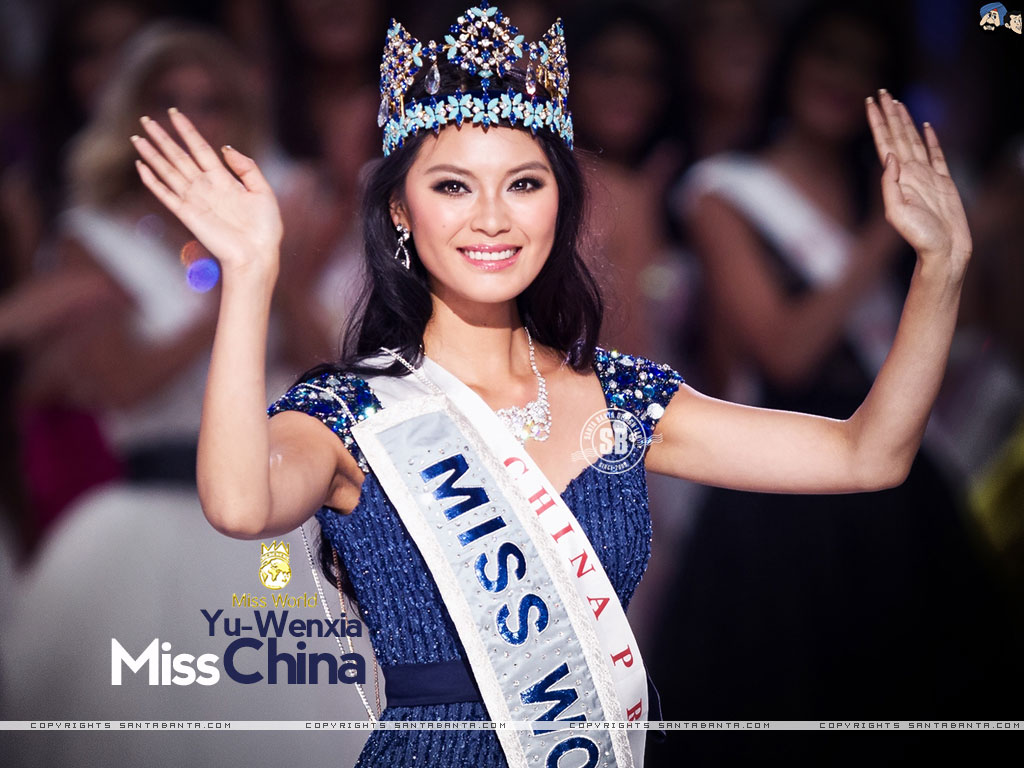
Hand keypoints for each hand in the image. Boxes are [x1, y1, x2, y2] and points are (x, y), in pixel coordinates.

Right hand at [131, 109, 282, 277]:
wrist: (257, 254)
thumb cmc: (264, 228)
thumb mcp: (263, 191)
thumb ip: (246, 167)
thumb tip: (225, 147)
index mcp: (224, 179)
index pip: (200, 148)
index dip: (187, 130)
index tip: (174, 112)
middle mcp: (206, 187)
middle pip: (179, 156)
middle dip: (162, 137)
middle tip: (145, 119)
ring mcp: (195, 200)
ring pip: (168, 171)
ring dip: (152, 154)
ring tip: (137, 137)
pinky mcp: (187, 215)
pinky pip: (166, 194)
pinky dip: (152, 181)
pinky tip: (141, 166)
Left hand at [865, 90, 970, 278]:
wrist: (944, 251)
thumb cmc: (920, 237)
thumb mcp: (896, 212)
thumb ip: (889, 184)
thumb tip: (889, 156)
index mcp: (897, 177)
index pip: (884, 142)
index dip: (877, 121)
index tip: (870, 101)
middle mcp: (910, 172)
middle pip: (898, 135)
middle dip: (889, 113)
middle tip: (882, 91)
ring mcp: (927, 175)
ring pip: (914, 139)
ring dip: (906, 120)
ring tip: (898, 102)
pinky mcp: (944, 181)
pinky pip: (937, 154)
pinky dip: (931, 138)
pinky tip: (925, 126)